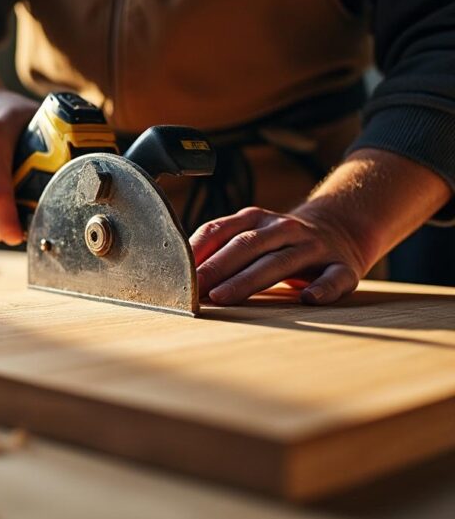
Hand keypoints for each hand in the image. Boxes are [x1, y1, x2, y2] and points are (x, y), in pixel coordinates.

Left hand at [189, 206, 370, 304]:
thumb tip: (176, 272)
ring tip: (224, 297)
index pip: (220, 231)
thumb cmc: (279, 243)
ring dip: (249, 279)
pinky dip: (323, 288)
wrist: (341, 230)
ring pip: (280, 262)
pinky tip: (308, 299)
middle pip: (246, 246)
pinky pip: (334, 277)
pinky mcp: (342, 266)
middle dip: (216, 268)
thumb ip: (219, 249)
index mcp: (255, 220)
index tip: (175, 272)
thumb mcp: (250, 236)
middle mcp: (283, 228)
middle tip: (193, 290)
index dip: (197, 251)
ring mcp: (313, 246)